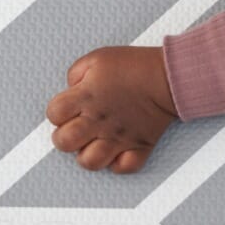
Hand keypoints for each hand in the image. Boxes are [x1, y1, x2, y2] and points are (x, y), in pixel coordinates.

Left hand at [46, 46, 178, 173]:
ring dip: (88, 153)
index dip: (58, 111)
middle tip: (77, 127)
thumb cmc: (136, 65)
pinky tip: (117, 149)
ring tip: (95, 142)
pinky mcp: (139, 146)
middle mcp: (99, 120)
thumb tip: (71, 89)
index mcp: (87, 97)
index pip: (54, 113)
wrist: (170, 76)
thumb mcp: (99, 57)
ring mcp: (118, 137)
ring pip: (89, 162)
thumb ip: (76, 73)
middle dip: (65, 136)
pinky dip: (118, 162)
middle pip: (64, 142)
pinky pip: (123, 168)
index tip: (68, 107)